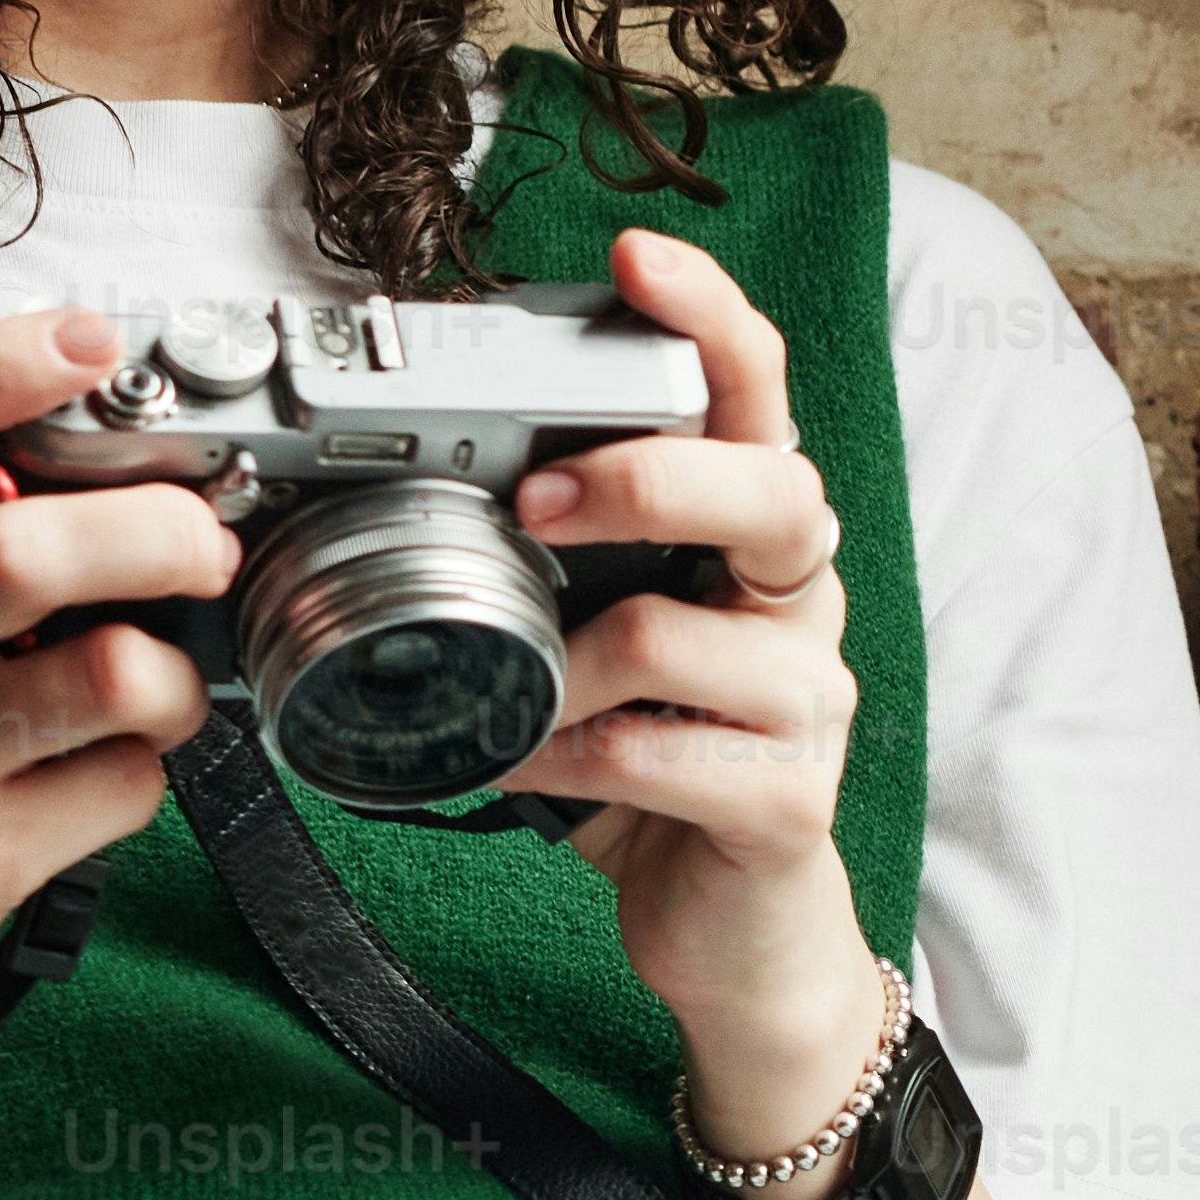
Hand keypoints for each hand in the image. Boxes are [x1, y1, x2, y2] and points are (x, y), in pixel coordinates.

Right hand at [0, 308, 241, 1074]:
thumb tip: (123, 453)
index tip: (92, 339)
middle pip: (25, 552)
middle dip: (157, 533)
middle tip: (204, 544)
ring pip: (106, 674)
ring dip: (175, 676)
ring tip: (160, 688)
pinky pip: (122, 790)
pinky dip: (145, 779)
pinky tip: (97, 783)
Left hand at [497, 221, 895, 1159]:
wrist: (732, 943)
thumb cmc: (652, 771)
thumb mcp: (595, 644)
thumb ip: (549, 568)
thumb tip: (391, 494)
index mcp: (749, 539)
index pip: (756, 398)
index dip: (708, 316)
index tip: (637, 257)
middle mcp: (797, 601)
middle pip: (770, 489)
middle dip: (646, 478)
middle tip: (537, 505)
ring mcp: (807, 700)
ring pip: (692, 632)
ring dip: (570, 664)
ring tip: (518, 697)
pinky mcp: (788, 799)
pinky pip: (658, 751)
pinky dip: (568, 758)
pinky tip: (533, 771)